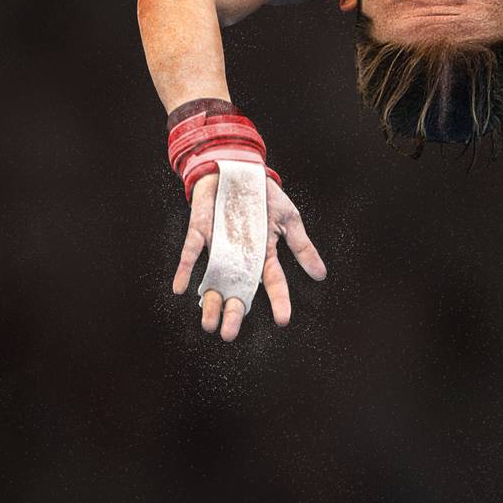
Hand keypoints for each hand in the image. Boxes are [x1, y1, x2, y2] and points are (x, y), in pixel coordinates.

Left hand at [172, 171, 326, 339]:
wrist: (239, 169)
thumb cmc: (264, 195)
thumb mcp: (289, 218)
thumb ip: (302, 247)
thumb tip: (321, 274)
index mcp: (263, 254)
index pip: (273, 282)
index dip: (278, 301)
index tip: (284, 320)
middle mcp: (239, 257)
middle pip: (236, 290)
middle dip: (233, 313)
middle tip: (229, 334)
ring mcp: (218, 246)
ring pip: (213, 279)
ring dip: (208, 301)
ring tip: (208, 324)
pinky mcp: (201, 232)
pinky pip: (192, 253)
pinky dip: (185, 270)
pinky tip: (181, 288)